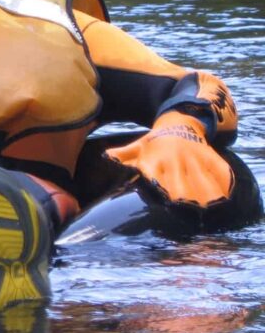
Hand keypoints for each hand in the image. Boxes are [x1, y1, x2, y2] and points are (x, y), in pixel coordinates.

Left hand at [104, 111, 234, 208]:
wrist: (178, 123)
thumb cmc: (154, 142)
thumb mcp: (137, 147)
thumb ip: (124, 155)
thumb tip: (106, 156)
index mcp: (154, 158)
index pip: (155, 174)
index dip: (159, 186)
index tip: (163, 198)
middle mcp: (173, 158)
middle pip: (179, 180)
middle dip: (182, 195)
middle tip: (186, 209)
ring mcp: (191, 156)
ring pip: (199, 176)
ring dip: (203, 192)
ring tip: (206, 207)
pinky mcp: (207, 154)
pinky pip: (217, 167)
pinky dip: (222, 179)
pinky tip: (225, 194)